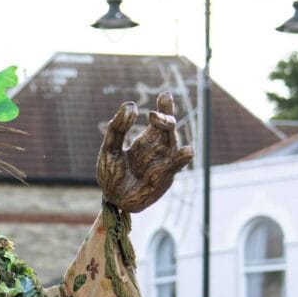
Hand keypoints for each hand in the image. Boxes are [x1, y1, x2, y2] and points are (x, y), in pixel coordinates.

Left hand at [97, 92, 193, 211]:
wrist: (112, 200)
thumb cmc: (112, 174)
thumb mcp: (110, 149)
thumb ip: (117, 129)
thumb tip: (130, 104)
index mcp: (147, 139)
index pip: (160, 119)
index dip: (165, 107)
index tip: (164, 96)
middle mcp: (159, 148)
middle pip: (168, 129)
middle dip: (165, 120)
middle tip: (153, 117)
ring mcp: (164, 163)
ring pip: (173, 146)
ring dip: (172, 137)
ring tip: (167, 126)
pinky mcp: (164, 178)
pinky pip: (174, 166)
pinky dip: (181, 159)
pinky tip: (187, 151)